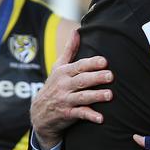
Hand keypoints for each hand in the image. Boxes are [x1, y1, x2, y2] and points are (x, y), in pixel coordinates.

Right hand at [30, 29, 112, 149]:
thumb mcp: (58, 67)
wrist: (39, 113)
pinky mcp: (67, 114)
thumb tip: (77, 31)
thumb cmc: (54, 86)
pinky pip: (79, 114)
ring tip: (110, 95)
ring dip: (96, 96)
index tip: (104, 61)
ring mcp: (65, 100)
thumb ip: (69, 50)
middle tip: (111, 76)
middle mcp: (64, 85)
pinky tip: (101, 118)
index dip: (91, 63)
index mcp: (64, 72)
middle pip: (82, 80)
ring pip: (82, 97)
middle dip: (96, 78)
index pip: (79, 66)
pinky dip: (90, 116)